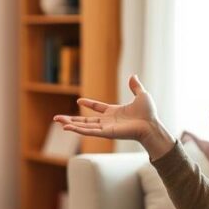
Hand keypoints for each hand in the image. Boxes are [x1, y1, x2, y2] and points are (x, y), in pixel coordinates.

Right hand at [53, 75, 173, 159]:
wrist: (151, 125)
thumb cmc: (149, 114)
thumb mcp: (142, 95)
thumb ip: (135, 86)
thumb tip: (133, 75)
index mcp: (114, 112)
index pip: (97, 108)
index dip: (89, 104)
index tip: (79, 101)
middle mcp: (108, 121)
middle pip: (85, 121)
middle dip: (71, 120)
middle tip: (57, 118)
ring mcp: (105, 128)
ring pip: (84, 127)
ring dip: (70, 124)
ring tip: (57, 121)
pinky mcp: (106, 134)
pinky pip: (89, 132)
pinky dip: (77, 130)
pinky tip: (67, 128)